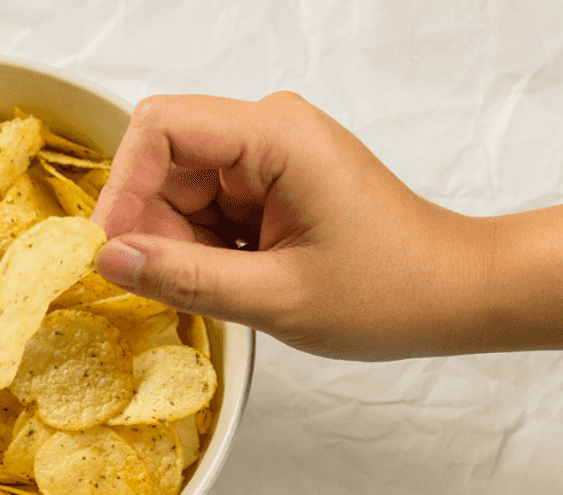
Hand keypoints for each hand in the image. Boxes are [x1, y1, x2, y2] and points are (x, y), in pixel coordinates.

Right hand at [92, 92, 493, 360]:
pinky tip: (238, 279)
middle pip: (164, 160)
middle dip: (152, 226)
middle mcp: (270, 128)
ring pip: (179, 187)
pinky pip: (206, 205)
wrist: (454, 293)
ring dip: (180, 242)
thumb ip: (185, 277)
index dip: (123, 187)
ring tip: (228, 288)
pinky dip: (203, 246)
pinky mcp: (271, 179)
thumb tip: (108, 259)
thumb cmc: (392, 292)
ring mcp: (270, 152)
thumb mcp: (278, 298)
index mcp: (277, 135)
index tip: (111, 251)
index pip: (161, 127)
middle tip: (175, 288)